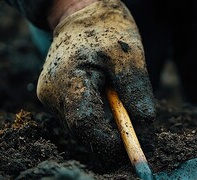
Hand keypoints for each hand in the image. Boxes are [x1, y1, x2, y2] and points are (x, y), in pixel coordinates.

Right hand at [37, 0, 154, 156]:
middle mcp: (52, 93)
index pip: (84, 124)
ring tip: (122, 103)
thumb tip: (145, 125)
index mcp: (67, 79)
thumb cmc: (107, 31)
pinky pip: (79, 117)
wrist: (82, 15)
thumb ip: (136, 90)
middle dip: (110, 137)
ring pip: (81, 126)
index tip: (132, 146)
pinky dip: (98, 117)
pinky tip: (108, 100)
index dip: (108, 141)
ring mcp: (51, 97)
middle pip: (82, 130)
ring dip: (105, 125)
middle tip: (136, 135)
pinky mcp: (57, 98)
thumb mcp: (129, 55)